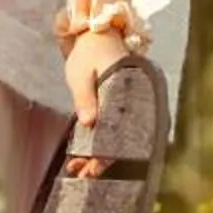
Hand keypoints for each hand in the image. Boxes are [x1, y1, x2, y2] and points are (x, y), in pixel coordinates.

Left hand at [61, 27, 128, 175]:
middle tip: (85, 175)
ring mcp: (126, 106)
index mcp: (129, 92)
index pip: (125, 129)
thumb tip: (89, 123)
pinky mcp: (117, 108)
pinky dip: (98, 143)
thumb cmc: (89, 52)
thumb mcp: (81, 73)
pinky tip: (82, 158)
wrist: (97, 36)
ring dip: (99, 155)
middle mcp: (133, 102)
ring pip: (117, 137)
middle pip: (123, 138)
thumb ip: (85, 97)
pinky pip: (111, 130)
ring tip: (79, 171)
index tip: (97, 167)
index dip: (111, 152)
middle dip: (104, 160)